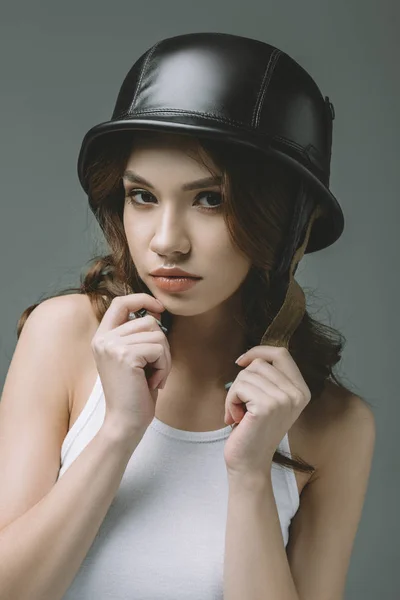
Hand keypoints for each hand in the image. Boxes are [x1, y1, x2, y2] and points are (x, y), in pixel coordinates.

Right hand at [92, 294, 170, 435]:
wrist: (125, 423)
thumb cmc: (134, 393)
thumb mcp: (133, 358)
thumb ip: (138, 335)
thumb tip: (156, 312)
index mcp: (102, 337)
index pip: (120, 302)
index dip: (142, 299)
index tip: (160, 308)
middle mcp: (103, 338)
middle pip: (148, 321)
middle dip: (161, 345)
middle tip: (155, 369)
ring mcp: (112, 345)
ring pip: (157, 334)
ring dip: (164, 358)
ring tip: (152, 377)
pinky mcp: (125, 355)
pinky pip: (158, 349)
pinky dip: (163, 366)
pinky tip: (152, 382)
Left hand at [223, 345, 310, 481]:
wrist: (249, 463)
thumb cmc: (253, 430)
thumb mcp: (269, 399)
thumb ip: (269, 378)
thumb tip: (251, 356)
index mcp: (301, 390)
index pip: (281, 353)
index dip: (258, 351)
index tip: (241, 362)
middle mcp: (296, 394)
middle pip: (259, 363)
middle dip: (242, 380)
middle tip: (242, 404)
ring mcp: (283, 400)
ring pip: (246, 375)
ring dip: (234, 393)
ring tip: (240, 414)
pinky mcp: (266, 407)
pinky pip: (238, 387)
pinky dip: (230, 401)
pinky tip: (237, 418)